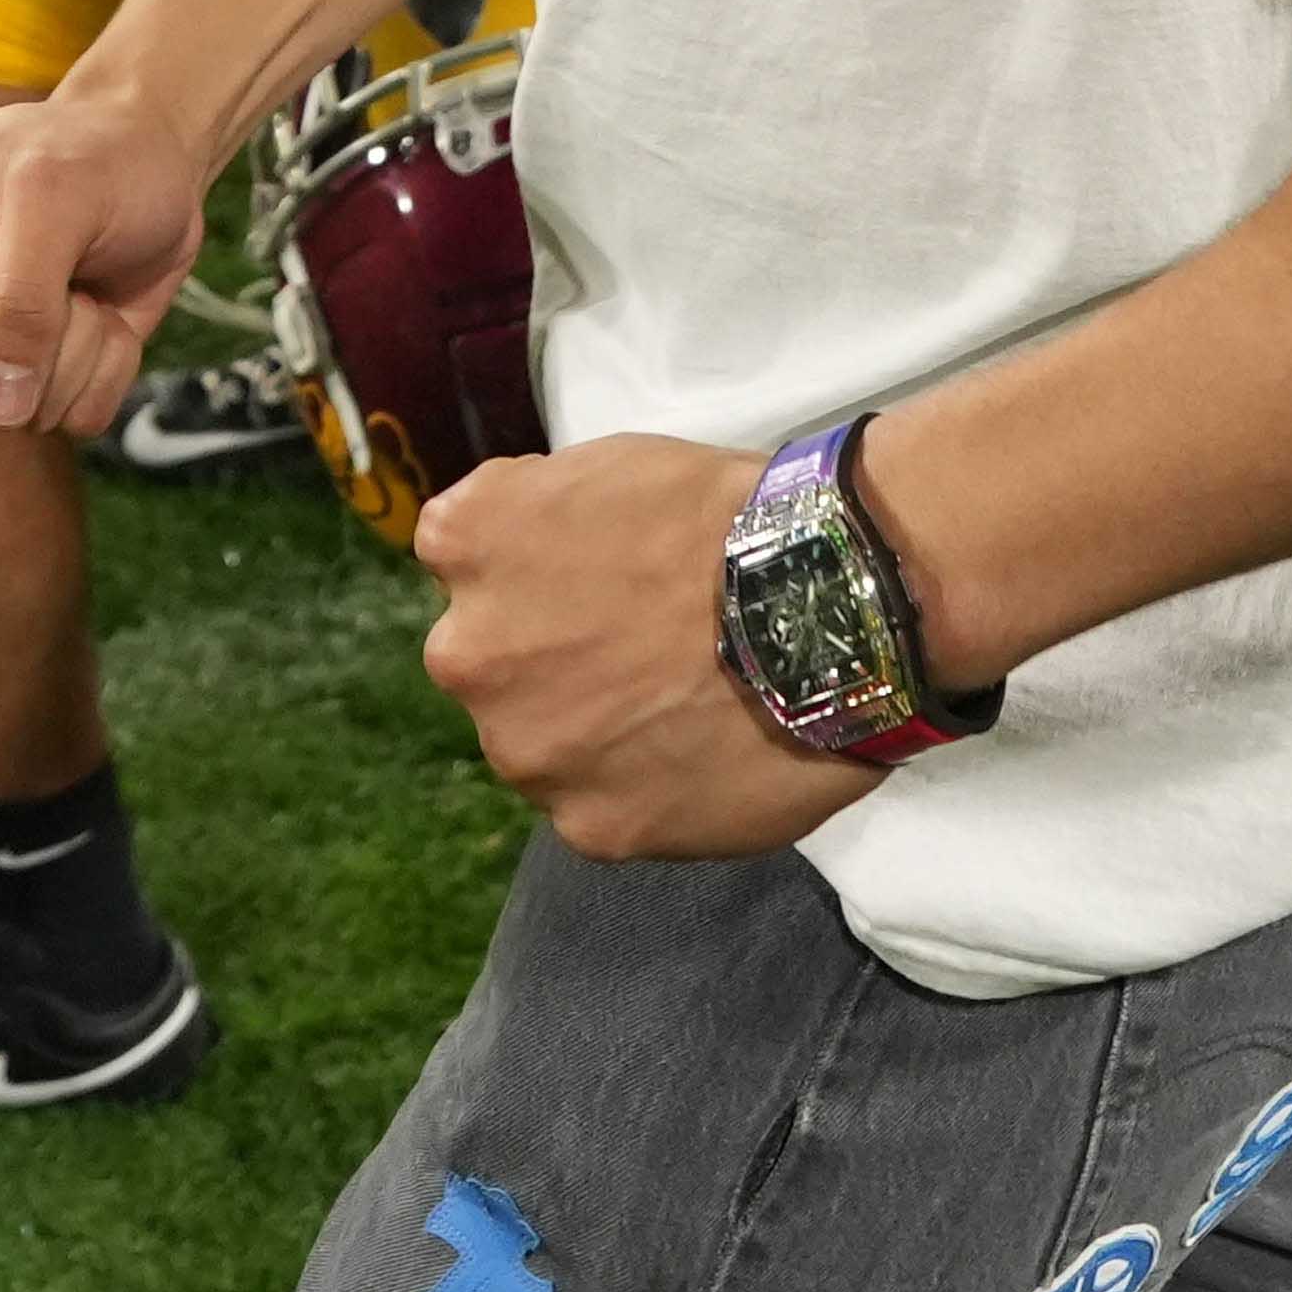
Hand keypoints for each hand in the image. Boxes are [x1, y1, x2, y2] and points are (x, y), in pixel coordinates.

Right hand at [0, 84, 214, 437]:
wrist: (153, 159)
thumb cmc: (93, 154)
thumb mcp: (56, 194)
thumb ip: (18, 297)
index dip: (1, 284)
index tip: (22, 221)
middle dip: (49, 321)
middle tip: (65, 251)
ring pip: (25, 407)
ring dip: (85, 342)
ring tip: (82, 275)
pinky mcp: (21, 380)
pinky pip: (72, 417)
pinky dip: (109, 365)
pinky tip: (105, 311)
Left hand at [414, 433, 861, 858]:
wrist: (827, 600)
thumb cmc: (724, 513)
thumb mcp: (600, 464)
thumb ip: (533, 515)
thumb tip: (528, 556)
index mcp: (465, 543)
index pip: (463, 559)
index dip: (535, 568)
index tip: (594, 573)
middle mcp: (465, 654)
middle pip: (491, 665)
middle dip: (548, 658)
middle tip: (639, 647)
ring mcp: (525, 751)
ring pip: (542, 747)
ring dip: (589, 733)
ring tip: (682, 707)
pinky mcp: (591, 826)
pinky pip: (602, 809)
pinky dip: (642, 790)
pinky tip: (701, 755)